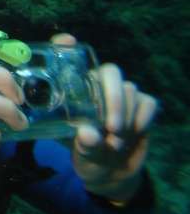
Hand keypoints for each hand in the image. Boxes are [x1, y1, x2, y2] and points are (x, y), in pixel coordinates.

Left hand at [52, 33, 157, 202]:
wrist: (111, 171)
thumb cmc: (87, 154)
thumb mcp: (80, 152)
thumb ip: (84, 143)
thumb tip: (87, 133)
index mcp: (76, 91)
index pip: (70, 60)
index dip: (66, 46)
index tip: (67, 42)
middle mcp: (98, 86)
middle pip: (110, 72)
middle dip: (113, 97)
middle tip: (111, 126)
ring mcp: (122, 94)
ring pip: (129, 90)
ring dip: (125, 118)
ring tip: (114, 143)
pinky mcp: (142, 105)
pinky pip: (147, 103)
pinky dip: (141, 118)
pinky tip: (133, 133)